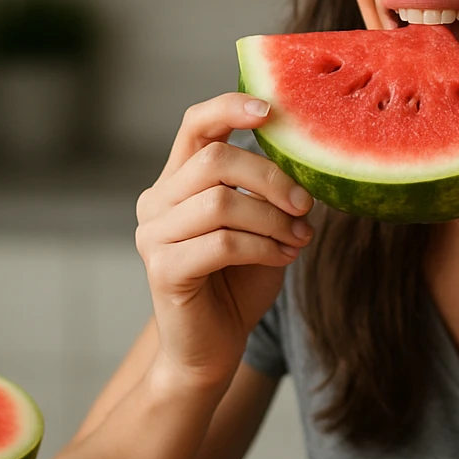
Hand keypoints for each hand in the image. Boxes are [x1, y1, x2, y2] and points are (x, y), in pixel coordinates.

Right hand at [135, 93, 314, 391]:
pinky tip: (282, 258)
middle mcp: (156, 202)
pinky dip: (263, 247)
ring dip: (272, 219)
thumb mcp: (261, 225)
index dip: (231, 108)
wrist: (211, 350)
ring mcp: (153, 236)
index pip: (196, 125)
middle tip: (303, 205)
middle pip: (215, 160)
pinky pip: (222, 243)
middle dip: (270, 178)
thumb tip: (305, 158)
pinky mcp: (162, 270)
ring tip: (298, 239)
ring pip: (221, 202)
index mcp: (177, 181)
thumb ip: (269, 191)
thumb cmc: (239, 283)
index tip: (271, 112)